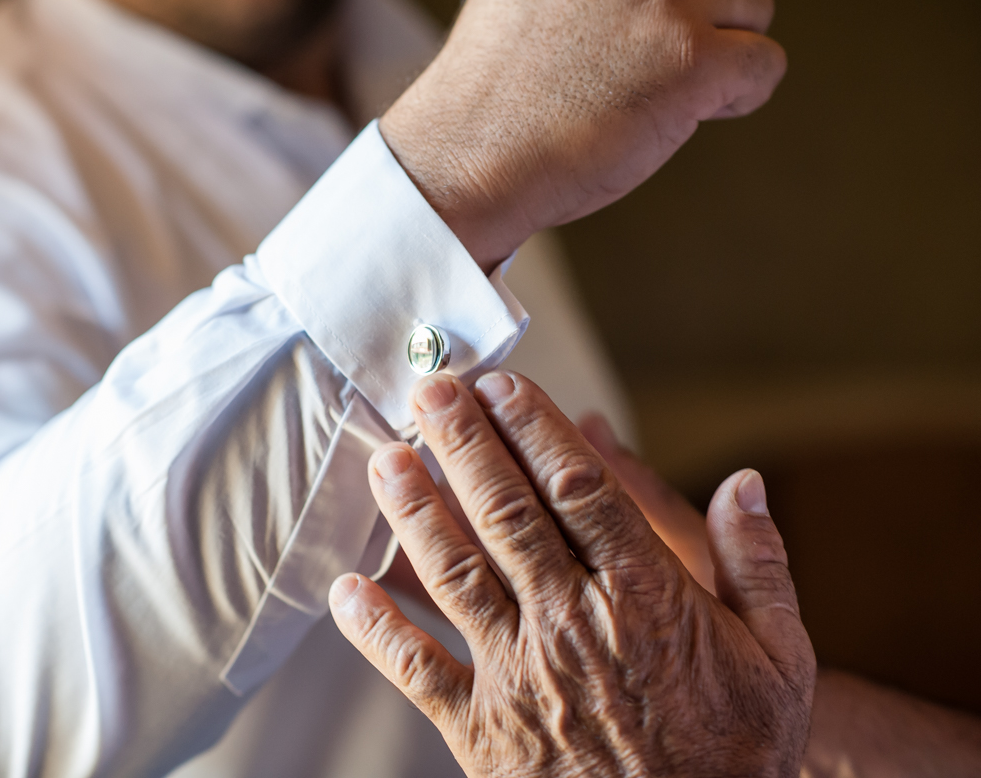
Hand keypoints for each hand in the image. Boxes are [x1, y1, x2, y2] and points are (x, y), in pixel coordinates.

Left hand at [330, 372, 814, 776]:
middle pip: (506, 514)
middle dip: (464, 444)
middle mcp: (572, 625)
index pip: (579, 490)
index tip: (503, 385)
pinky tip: (346, 591)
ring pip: (455, 575)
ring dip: (415, 512)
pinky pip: (418, 672)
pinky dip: (378, 630)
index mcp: (645, 597)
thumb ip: (760, 564)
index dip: (534, 429)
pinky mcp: (481, 731)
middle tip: (431, 391)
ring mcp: (520, 677)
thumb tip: (744, 481)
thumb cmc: (735, 752)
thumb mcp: (780, 658)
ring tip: (387, 457)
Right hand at [381, 0, 785, 272]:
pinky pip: (765, 67)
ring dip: (718, 56)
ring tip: (652, 94)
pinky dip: (737, 99)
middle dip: (700, 19)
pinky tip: (677, 118)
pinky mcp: (695, 59)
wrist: (466, 157)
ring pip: (752, 10)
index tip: (648, 32)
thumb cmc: (490, 94)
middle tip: (643, 68)